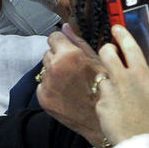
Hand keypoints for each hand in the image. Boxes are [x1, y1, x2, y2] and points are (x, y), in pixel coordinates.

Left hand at [36, 24, 106, 146]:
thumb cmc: (106, 90)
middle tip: (73, 70)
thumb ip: (78, 42)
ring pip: (45, 69)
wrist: (102, 120)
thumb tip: (65, 27)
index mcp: (69, 55)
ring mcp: (47, 84)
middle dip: (58, 58)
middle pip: (49, 53)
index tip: (68, 49)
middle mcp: (54, 68)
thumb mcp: (98, 62)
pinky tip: (66, 92)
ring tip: (71, 82)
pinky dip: (51, 87)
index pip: (54, 37)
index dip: (62, 43)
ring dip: (53, 72)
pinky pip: (42, 85)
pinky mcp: (43, 98)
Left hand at [95, 21, 148, 144]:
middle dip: (104, 50)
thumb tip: (135, 75)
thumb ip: (142, 83)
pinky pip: (97, 96)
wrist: (142, 144)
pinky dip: (102, 101)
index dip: (122, 35)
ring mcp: (110, 89)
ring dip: (103, 81)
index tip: (117, 28)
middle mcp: (125, 79)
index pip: (131, 47)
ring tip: (110, 93)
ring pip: (99, 75)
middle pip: (106, 52)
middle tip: (106, 54)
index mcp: (143, 76)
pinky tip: (109, 110)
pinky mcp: (100, 101)